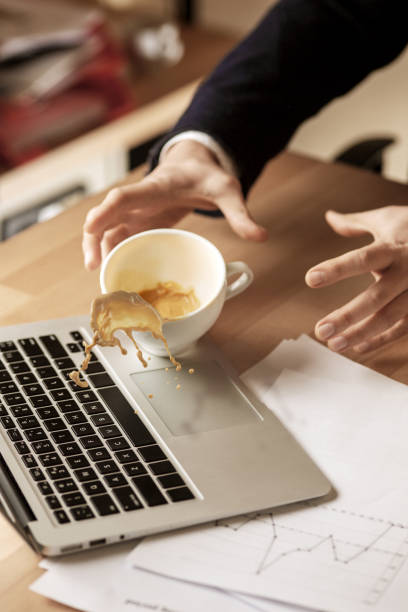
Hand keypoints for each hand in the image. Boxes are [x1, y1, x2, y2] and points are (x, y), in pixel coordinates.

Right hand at [82, 140, 267, 269]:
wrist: (194, 166)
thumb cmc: (206, 176)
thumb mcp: (227, 190)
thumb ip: (240, 214)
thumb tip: (261, 237)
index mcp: (157, 188)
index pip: (126, 196)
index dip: (106, 211)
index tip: (91, 227)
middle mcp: (140, 200)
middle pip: (107, 215)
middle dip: (95, 238)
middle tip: (93, 265)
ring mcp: (136, 211)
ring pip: (108, 229)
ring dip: (99, 248)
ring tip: (99, 275)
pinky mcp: (138, 222)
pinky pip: (118, 237)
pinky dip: (111, 252)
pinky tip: (111, 271)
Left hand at [305, 206, 407, 352]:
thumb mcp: (389, 220)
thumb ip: (357, 223)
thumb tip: (330, 216)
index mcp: (395, 248)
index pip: (362, 258)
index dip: (337, 269)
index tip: (310, 278)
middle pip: (376, 297)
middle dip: (347, 316)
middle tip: (320, 330)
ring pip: (390, 318)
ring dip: (360, 333)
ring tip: (334, 343)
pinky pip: (403, 328)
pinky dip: (381, 339)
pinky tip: (358, 347)